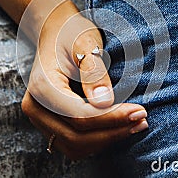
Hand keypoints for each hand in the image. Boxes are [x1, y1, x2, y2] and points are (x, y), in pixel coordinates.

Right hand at [21, 2, 148, 158]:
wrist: (55, 32)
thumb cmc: (70, 32)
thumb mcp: (84, 42)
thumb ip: (93, 71)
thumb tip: (104, 102)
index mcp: (42, 87)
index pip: (79, 116)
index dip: (111, 118)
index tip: (139, 112)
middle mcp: (35, 108)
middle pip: (76, 136)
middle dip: (112, 132)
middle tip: (142, 120)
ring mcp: (40, 118)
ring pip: (75, 146)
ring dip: (106, 140)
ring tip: (134, 125)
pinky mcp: (50, 123)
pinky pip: (74, 143)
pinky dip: (97, 140)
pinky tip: (118, 128)